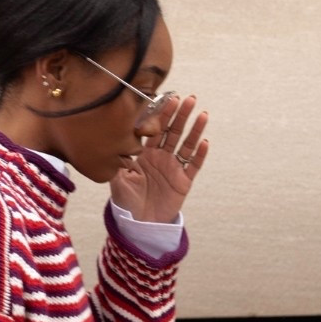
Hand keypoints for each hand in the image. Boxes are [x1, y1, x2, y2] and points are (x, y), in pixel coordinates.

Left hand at [108, 95, 209, 222]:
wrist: (139, 223)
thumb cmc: (126, 200)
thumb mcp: (117, 178)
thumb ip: (117, 159)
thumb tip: (115, 139)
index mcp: (145, 153)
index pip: (155, 129)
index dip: (162, 115)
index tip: (167, 99)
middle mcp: (162, 157)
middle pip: (174, 132)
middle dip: (181, 115)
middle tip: (188, 99)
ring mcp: (174, 168)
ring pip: (187, 144)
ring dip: (195, 129)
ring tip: (202, 114)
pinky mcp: (184, 181)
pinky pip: (194, 165)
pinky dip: (200, 154)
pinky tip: (204, 142)